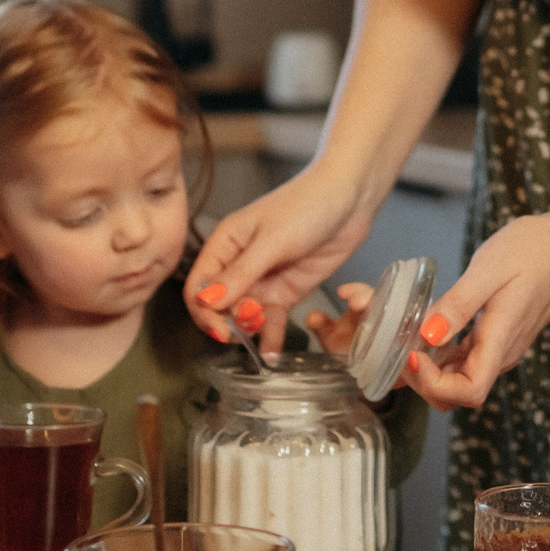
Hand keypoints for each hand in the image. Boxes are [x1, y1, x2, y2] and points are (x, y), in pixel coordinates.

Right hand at [187, 165, 377, 354]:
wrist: (351, 198)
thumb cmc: (308, 204)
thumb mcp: (272, 240)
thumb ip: (240, 274)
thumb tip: (206, 301)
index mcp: (225, 243)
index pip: (198, 286)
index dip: (204, 311)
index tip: (221, 327)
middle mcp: (239, 264)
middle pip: (218, 307)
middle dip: (230, 320)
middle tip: (253, 317)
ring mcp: (263, 279)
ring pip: (243, 316)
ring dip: (250, 330)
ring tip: (265, 325)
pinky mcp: (287, 291)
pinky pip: (271, 320)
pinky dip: (270, 336)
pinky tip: (272, 352)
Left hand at [402, 211, 549, 409]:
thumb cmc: (533, 251)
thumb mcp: (489, 269)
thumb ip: (459, 304)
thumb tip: (427, 337)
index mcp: (500, 342)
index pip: (469, 392)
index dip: (435, 385)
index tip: (412, 355)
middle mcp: (501, 355)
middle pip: (459, 395)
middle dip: (424, 382)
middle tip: (399, 347)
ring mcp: (501, 349)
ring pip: (460, 380)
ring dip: (430, 371)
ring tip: (405, 340)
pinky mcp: (498, 339)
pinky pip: (466, 362)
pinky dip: (442, 357)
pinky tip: (425, 334)